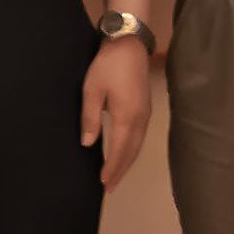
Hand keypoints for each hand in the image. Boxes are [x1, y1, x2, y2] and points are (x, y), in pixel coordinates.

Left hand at [77, 33, 158, 186]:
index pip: (120, 150)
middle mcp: (140, 120)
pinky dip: (132, 151)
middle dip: (121, 171)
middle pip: (132, 152)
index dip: (112, 168)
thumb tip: (88, 144)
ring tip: (116, 177)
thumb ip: (90, 118)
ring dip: (127, 163)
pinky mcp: (145, 109)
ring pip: (137, 146)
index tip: (103, 183)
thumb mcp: (92, 90)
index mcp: (126, 116)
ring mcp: (145, 115)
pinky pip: (139, 137)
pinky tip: (124, 154)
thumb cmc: (107, 66)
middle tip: (110, 188)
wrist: (129, 44)